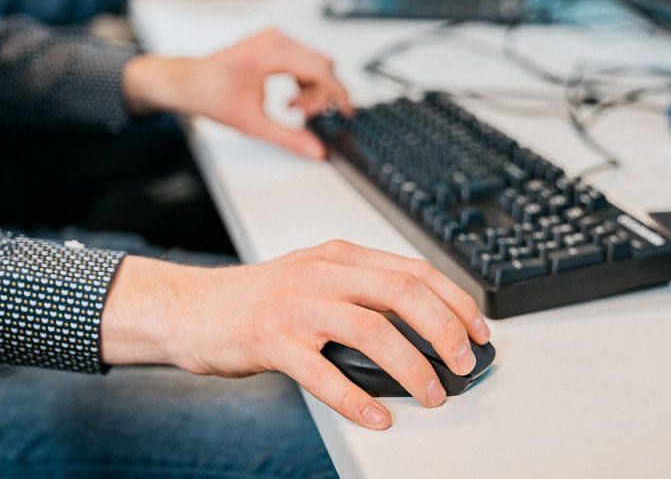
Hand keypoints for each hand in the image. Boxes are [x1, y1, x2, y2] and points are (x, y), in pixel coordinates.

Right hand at [101, 241, 491, 429]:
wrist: (192, 308)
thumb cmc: (261, 299)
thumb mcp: (318, 277)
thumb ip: (364, 290)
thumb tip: (424, 324)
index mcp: (342, 255)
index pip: (415, 271)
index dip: (455, 301)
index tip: (478, 331)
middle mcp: (323, 273)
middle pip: (402, 293)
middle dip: (445, 330)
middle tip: (463, 363)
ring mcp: (297, 305)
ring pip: (371, 330)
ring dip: (412, 366)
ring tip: (432, 393)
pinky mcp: (271, 340)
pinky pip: (323, 372)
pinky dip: (356, 397)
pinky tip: (378, 415)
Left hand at [123, 28, 352, 156]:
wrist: (186, 82)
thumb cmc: (209, 93)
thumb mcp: (252, 123)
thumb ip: (289, 137)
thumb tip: (315, 148)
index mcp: (271, 52)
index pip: (321, 70)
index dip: (338, 94)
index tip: (346, 111)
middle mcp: (276, 39)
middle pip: (322, 65)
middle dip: (322, 95)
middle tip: (306, 116)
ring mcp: (275, 40)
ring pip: (316, 64)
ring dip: (313, 90)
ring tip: (293, 109)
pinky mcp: (274, 45)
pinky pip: (304, 61)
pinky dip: (305, 83)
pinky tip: (290, 100)